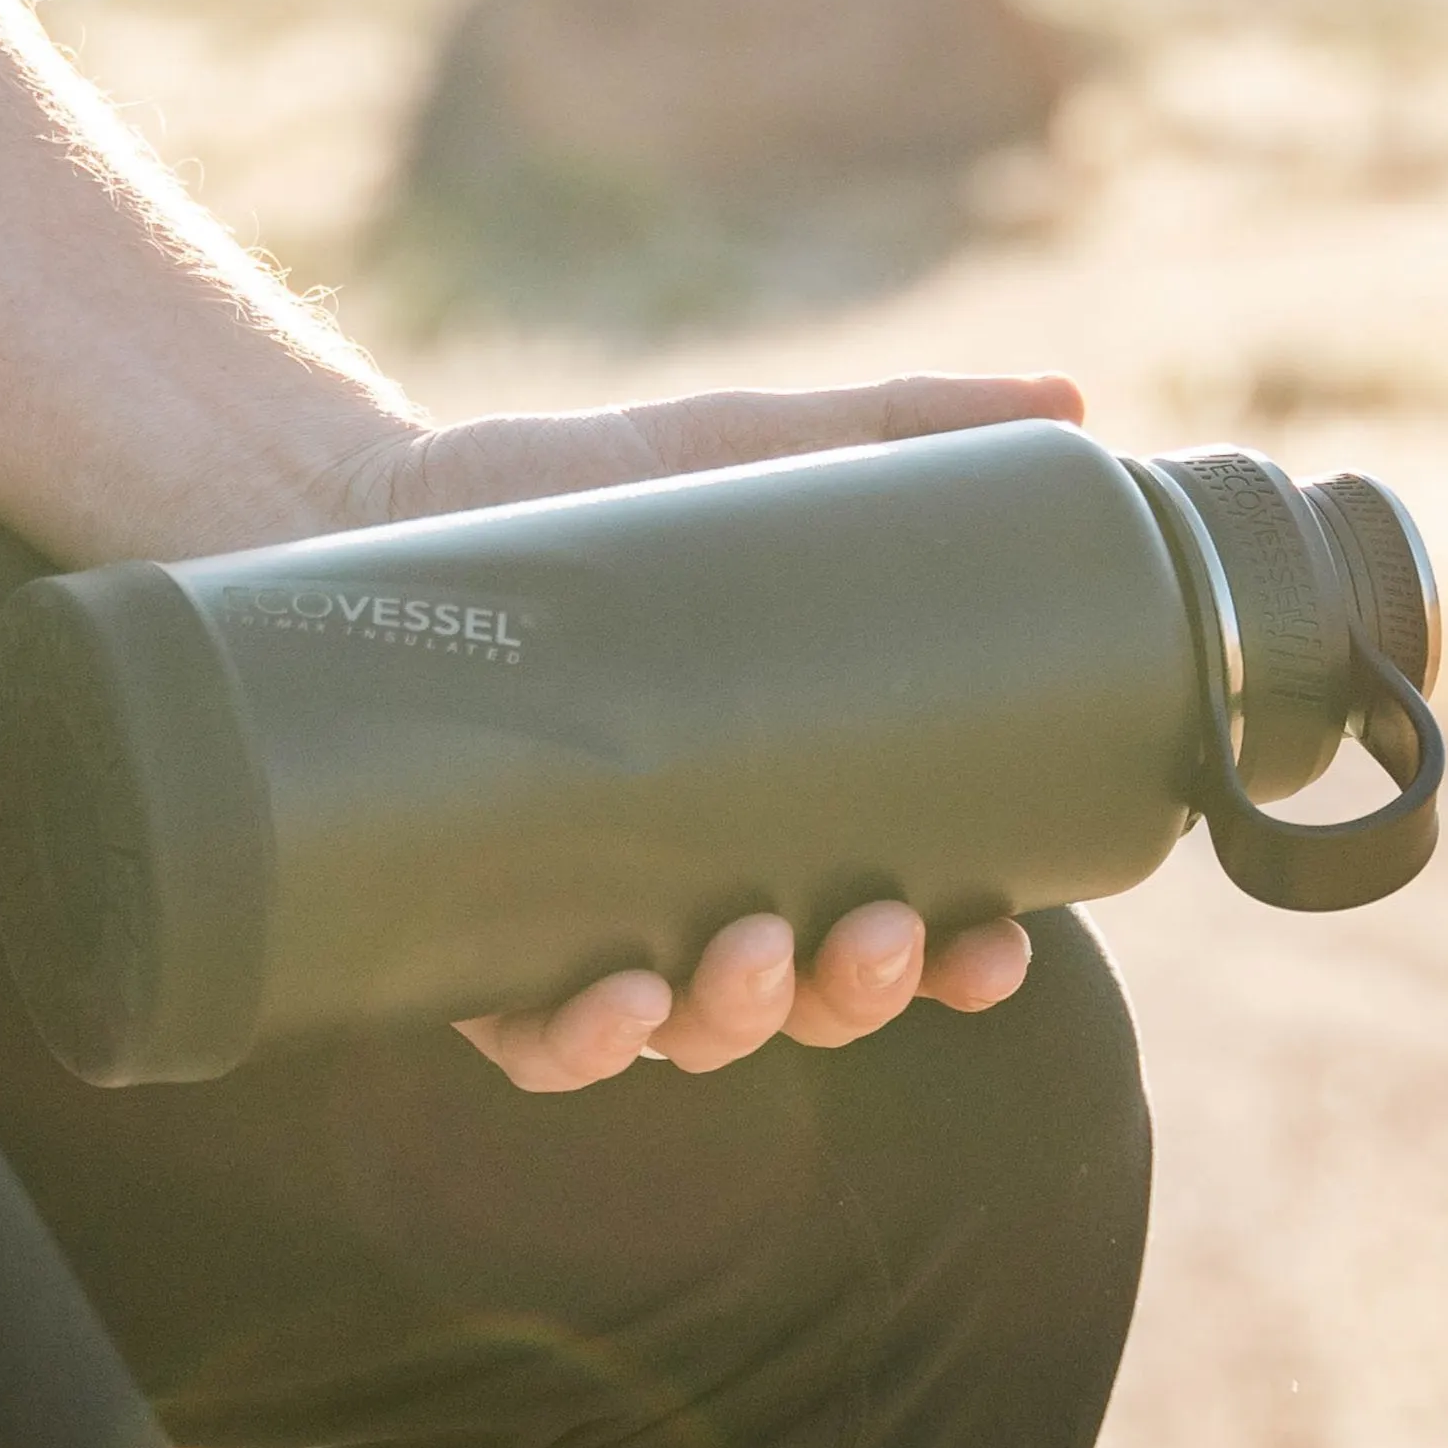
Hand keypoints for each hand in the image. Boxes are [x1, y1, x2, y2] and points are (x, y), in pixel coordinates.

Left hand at [336, 371, 1078, 1095]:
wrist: (375, 505)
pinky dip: (584, 1043)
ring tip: (755, 952)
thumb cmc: (571, 490)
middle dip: (861, 994)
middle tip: (880, 936)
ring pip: (690, 1033)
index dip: (961, 957)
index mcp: (779, 809)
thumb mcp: (744, 453)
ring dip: (742, 1022)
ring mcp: (585, 924)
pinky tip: (618, 1000)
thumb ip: (899, 429)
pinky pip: (534, 1040)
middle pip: (810, 997)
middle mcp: (693, 888)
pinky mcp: (467, 942)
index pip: (900, 919)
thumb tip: (1071, 403)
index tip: (1000, 943)